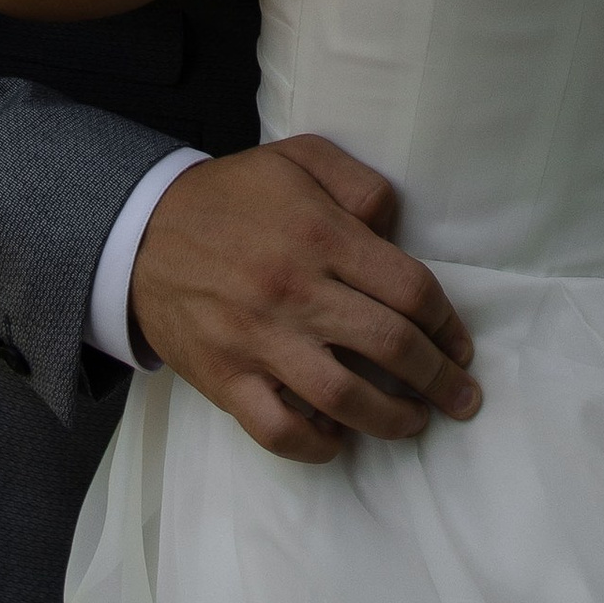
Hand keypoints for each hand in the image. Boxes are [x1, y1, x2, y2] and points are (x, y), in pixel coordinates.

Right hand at [128, 135, 481, 463]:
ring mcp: (259, 340)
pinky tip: (339, 440)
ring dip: (393, 419)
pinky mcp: (227, 378)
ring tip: (415, 422)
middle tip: (462, 396)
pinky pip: (279, 430)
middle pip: (391, 346)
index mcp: (320, 235)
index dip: (447, 324)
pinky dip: (317, 445)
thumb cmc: (232, 196)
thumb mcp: (299, 157)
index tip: (461, 345)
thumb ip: (359, 184)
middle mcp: (296, 291)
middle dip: (439, 378)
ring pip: (344, 397)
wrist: (141, 231)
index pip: (409, 289)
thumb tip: (397, 230)